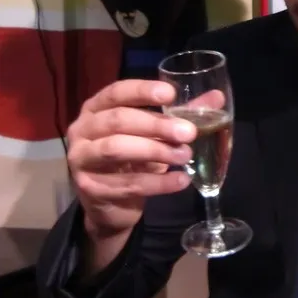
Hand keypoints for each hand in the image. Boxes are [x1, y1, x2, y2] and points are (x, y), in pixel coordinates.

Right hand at [67, 78, 205, 241]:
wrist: (109, 205)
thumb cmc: (132, 159)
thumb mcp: (153, 134)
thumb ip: (181, 115)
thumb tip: (217, 97)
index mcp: (95, 109)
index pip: (116, 92)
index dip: (142, 91)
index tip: (171, 95)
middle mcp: (82, 130)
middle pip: (118, 120)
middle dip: (156, 125)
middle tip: (188, 133)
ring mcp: (81, 159)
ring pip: (117, 150)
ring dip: (155, 152)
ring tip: (185, 156)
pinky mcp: (90, 188)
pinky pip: (127, 184)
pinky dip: (158, 183)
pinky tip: (182, 180)